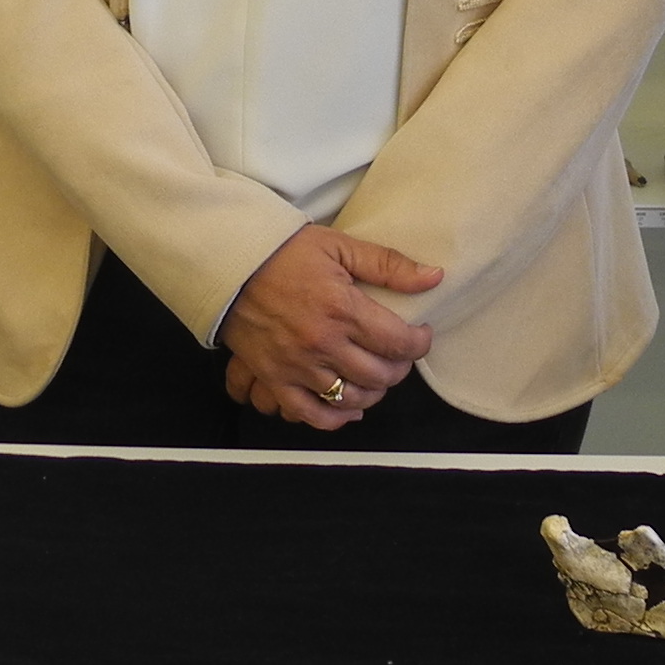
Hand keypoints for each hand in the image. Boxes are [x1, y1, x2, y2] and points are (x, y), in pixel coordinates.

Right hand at [220, 226, 442, 431]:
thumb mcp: (339, 246)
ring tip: (375, 375)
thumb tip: (434, 277)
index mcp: (343, 308)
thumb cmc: (284, 252)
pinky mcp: (275, 378)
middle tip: (397, 353)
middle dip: (399, 368)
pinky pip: (310, 414)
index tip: (420, 335)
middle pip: (380, 374)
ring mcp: (297, 365)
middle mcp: (323, 343)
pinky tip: (348, 408)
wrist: (230, 264)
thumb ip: (388, 264)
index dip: (419, 343)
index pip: (398, 342)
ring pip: (352, 398)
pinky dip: (334, 419)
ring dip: (373, 391)